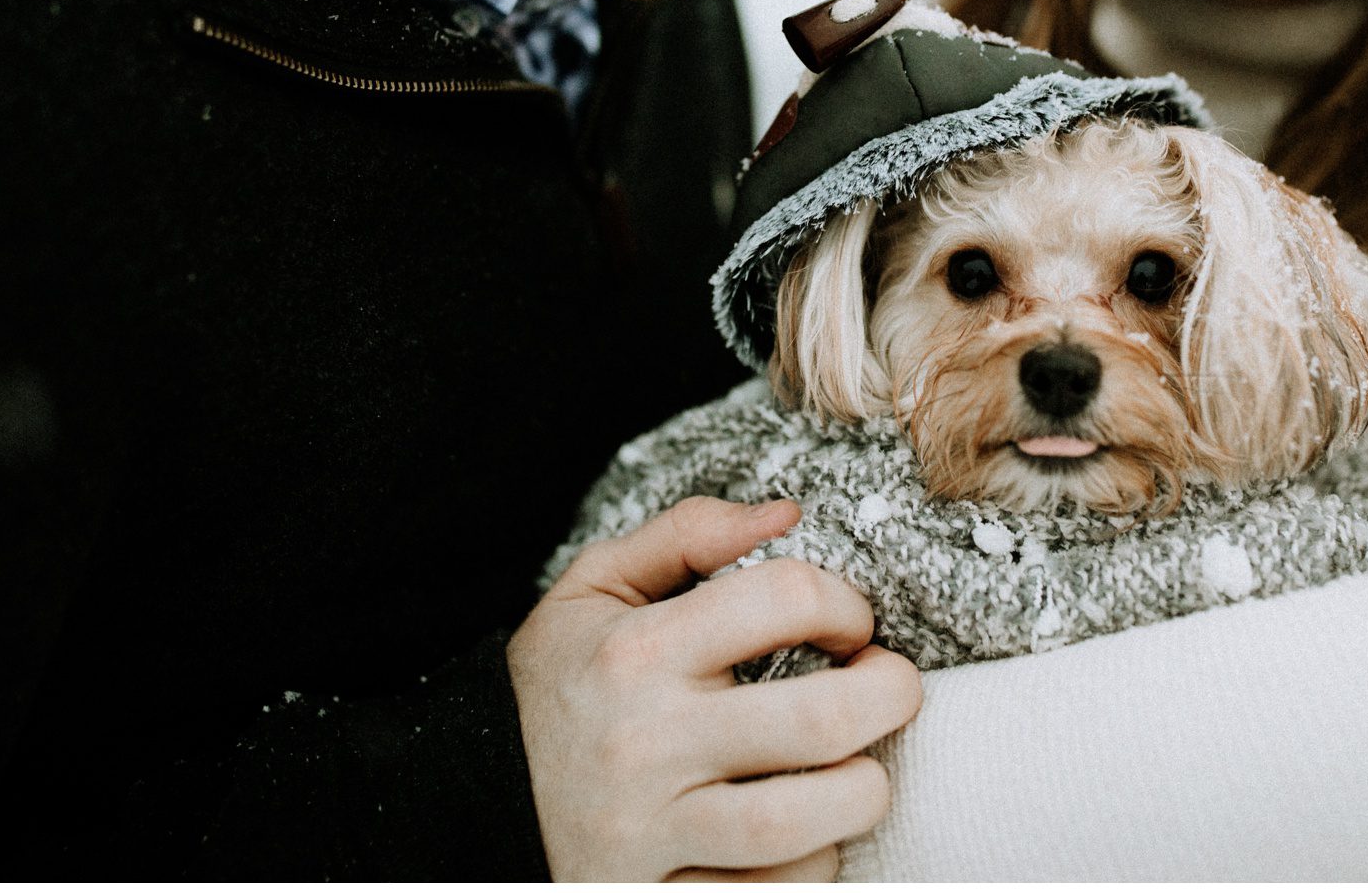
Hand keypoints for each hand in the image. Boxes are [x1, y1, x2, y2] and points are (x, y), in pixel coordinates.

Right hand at [509, 496, 921, 880]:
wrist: (475, 805)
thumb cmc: (565, 688)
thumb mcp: (594, 591)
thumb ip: (686, 536)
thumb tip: (786, 512)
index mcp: (633, 653)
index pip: (784, 598)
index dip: (846, 603)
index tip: (850, 626)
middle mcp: (643, 743)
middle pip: (822, 719)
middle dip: (891, 695)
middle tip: (892, 688)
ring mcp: (652, 835)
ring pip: (808, 822)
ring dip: (862, 790)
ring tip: (856, 768)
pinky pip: (777, 891)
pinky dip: (810, 867)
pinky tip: (803, 835)